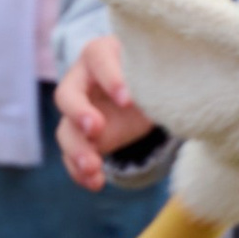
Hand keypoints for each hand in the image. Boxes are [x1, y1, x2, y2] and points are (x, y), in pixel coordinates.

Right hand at [55, 35, 156, 189]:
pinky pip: (72, 156)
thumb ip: (157, 73)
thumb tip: (173, 84)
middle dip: (79, 113)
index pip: (98, 59)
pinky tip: (94, 183)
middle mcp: (81, 81)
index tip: (128, 100)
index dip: (110, 78)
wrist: (148, 92)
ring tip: (94, 169)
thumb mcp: (157, 67)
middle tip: (96, 129)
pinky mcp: (80, 138)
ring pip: (66, 131)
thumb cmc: (151, 71)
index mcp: (101, 54)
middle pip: (66, 95)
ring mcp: (76, 112)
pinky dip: (80, 171)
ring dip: (77, 151)